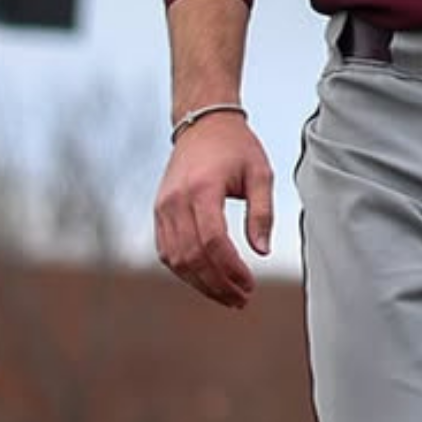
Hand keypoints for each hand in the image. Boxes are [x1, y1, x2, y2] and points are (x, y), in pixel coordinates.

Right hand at [154, 113, 273, 308]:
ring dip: (201, 283)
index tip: (250, 284)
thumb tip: (262, 251)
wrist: (202, 122)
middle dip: (218, 284)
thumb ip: (262, 213)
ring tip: (228, 296)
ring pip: (176, 259)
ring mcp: (163, 207)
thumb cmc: (236, 147)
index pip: (212, 241)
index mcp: (202, 188)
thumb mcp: (260, 173)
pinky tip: (208, 280)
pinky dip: (186, 271)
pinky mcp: (159, 212)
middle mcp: (176, 200)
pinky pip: (167, 251)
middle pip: (193, 256)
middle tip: (242, 299)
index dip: (231, 269)